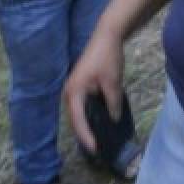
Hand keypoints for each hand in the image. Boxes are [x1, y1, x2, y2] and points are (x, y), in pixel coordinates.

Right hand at [65, 27, 124, 154]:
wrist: (107, 35)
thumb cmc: (107, 58)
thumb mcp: (112, 82)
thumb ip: (113, 103)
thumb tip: (114, 119)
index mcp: (74, 92)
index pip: (78, 120)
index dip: (86, 135)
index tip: (94, 148)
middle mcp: (70, 92)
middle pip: (76, 118)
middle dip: (85, 132)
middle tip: (97, 147)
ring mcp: (74, 88)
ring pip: (79, 111)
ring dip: (87, 123)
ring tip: (98, 137)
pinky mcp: (81, 84)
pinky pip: (83, 104)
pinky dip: (90, 113)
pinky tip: (100, 119)